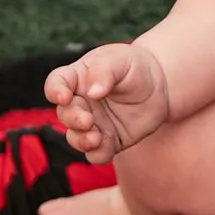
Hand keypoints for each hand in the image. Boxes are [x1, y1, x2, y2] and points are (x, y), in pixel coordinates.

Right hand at [44, 43, 168, 162]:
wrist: (160, 87)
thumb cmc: (135, 67)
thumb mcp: (121, 60)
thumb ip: (104, 71)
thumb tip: (92, 92)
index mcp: (77, 78)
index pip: (56, 83)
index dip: (55, 91)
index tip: (64, 97)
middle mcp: (80, 103)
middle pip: (65, 114)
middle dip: (73, 119)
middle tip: (87, 120)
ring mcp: (93, 124)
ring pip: (76, 138)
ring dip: (81, 140)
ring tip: (95, 138)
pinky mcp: (107, 140)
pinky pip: (96, 153)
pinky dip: (98, 154)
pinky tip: (106, 148)